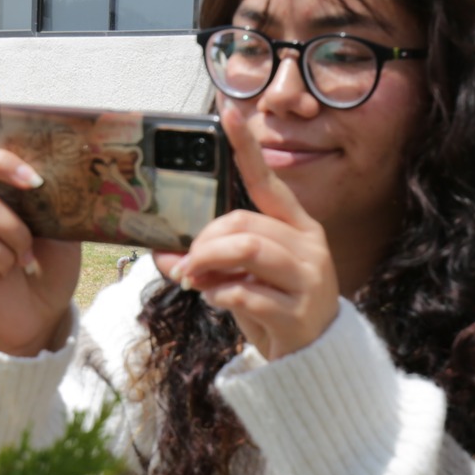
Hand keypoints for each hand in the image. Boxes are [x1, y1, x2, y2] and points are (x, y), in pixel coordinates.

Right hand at [0, 86, 82, 356]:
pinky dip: (8, 255)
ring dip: (18, 232)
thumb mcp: (62, 228)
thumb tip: (67, 173)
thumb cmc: (46, 270)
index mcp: (1, 193)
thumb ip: (55, 201)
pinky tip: (13, 270)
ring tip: (28, 256)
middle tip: (35, 182)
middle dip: (2, 162)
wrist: (37, 319)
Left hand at [155, 104, 339, 361]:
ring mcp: (308, 278)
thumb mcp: (243, 278)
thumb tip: (162, 254)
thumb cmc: (275, 308)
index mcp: (297, 226)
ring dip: (208, 264)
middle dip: (205, 242)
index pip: (268, 181)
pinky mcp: (299, 311)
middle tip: (186, 265)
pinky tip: (216, 301)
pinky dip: (220, 295)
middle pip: (244, 223)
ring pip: (247, 250)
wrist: (313, 360)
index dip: (247, 148)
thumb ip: (211, 260)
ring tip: (194, 281)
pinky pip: (247, 292)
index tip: (228, 113)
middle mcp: (308, 245)